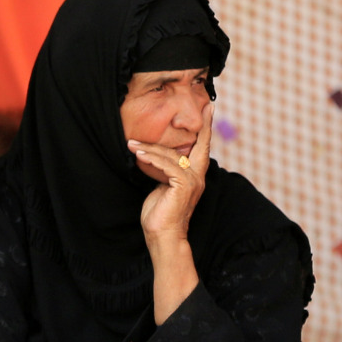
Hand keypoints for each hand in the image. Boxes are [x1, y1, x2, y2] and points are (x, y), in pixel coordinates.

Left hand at [129, 102, 213, 248]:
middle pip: (199, 145)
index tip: (209, 108)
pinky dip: (151, 159)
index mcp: (194, 176)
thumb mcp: (162, 187)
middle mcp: (197, 177)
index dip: (206, 129)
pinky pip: (167, 166)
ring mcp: (192, 181)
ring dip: (149, 149)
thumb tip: (158, 158)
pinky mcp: (183, 186)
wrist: (162, 235)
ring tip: (131, 144)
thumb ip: (165, 172)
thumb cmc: (159, 214)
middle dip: (203, 125)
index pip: (202, 148)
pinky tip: (139, 155)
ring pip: (172, 156)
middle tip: (203, 106)